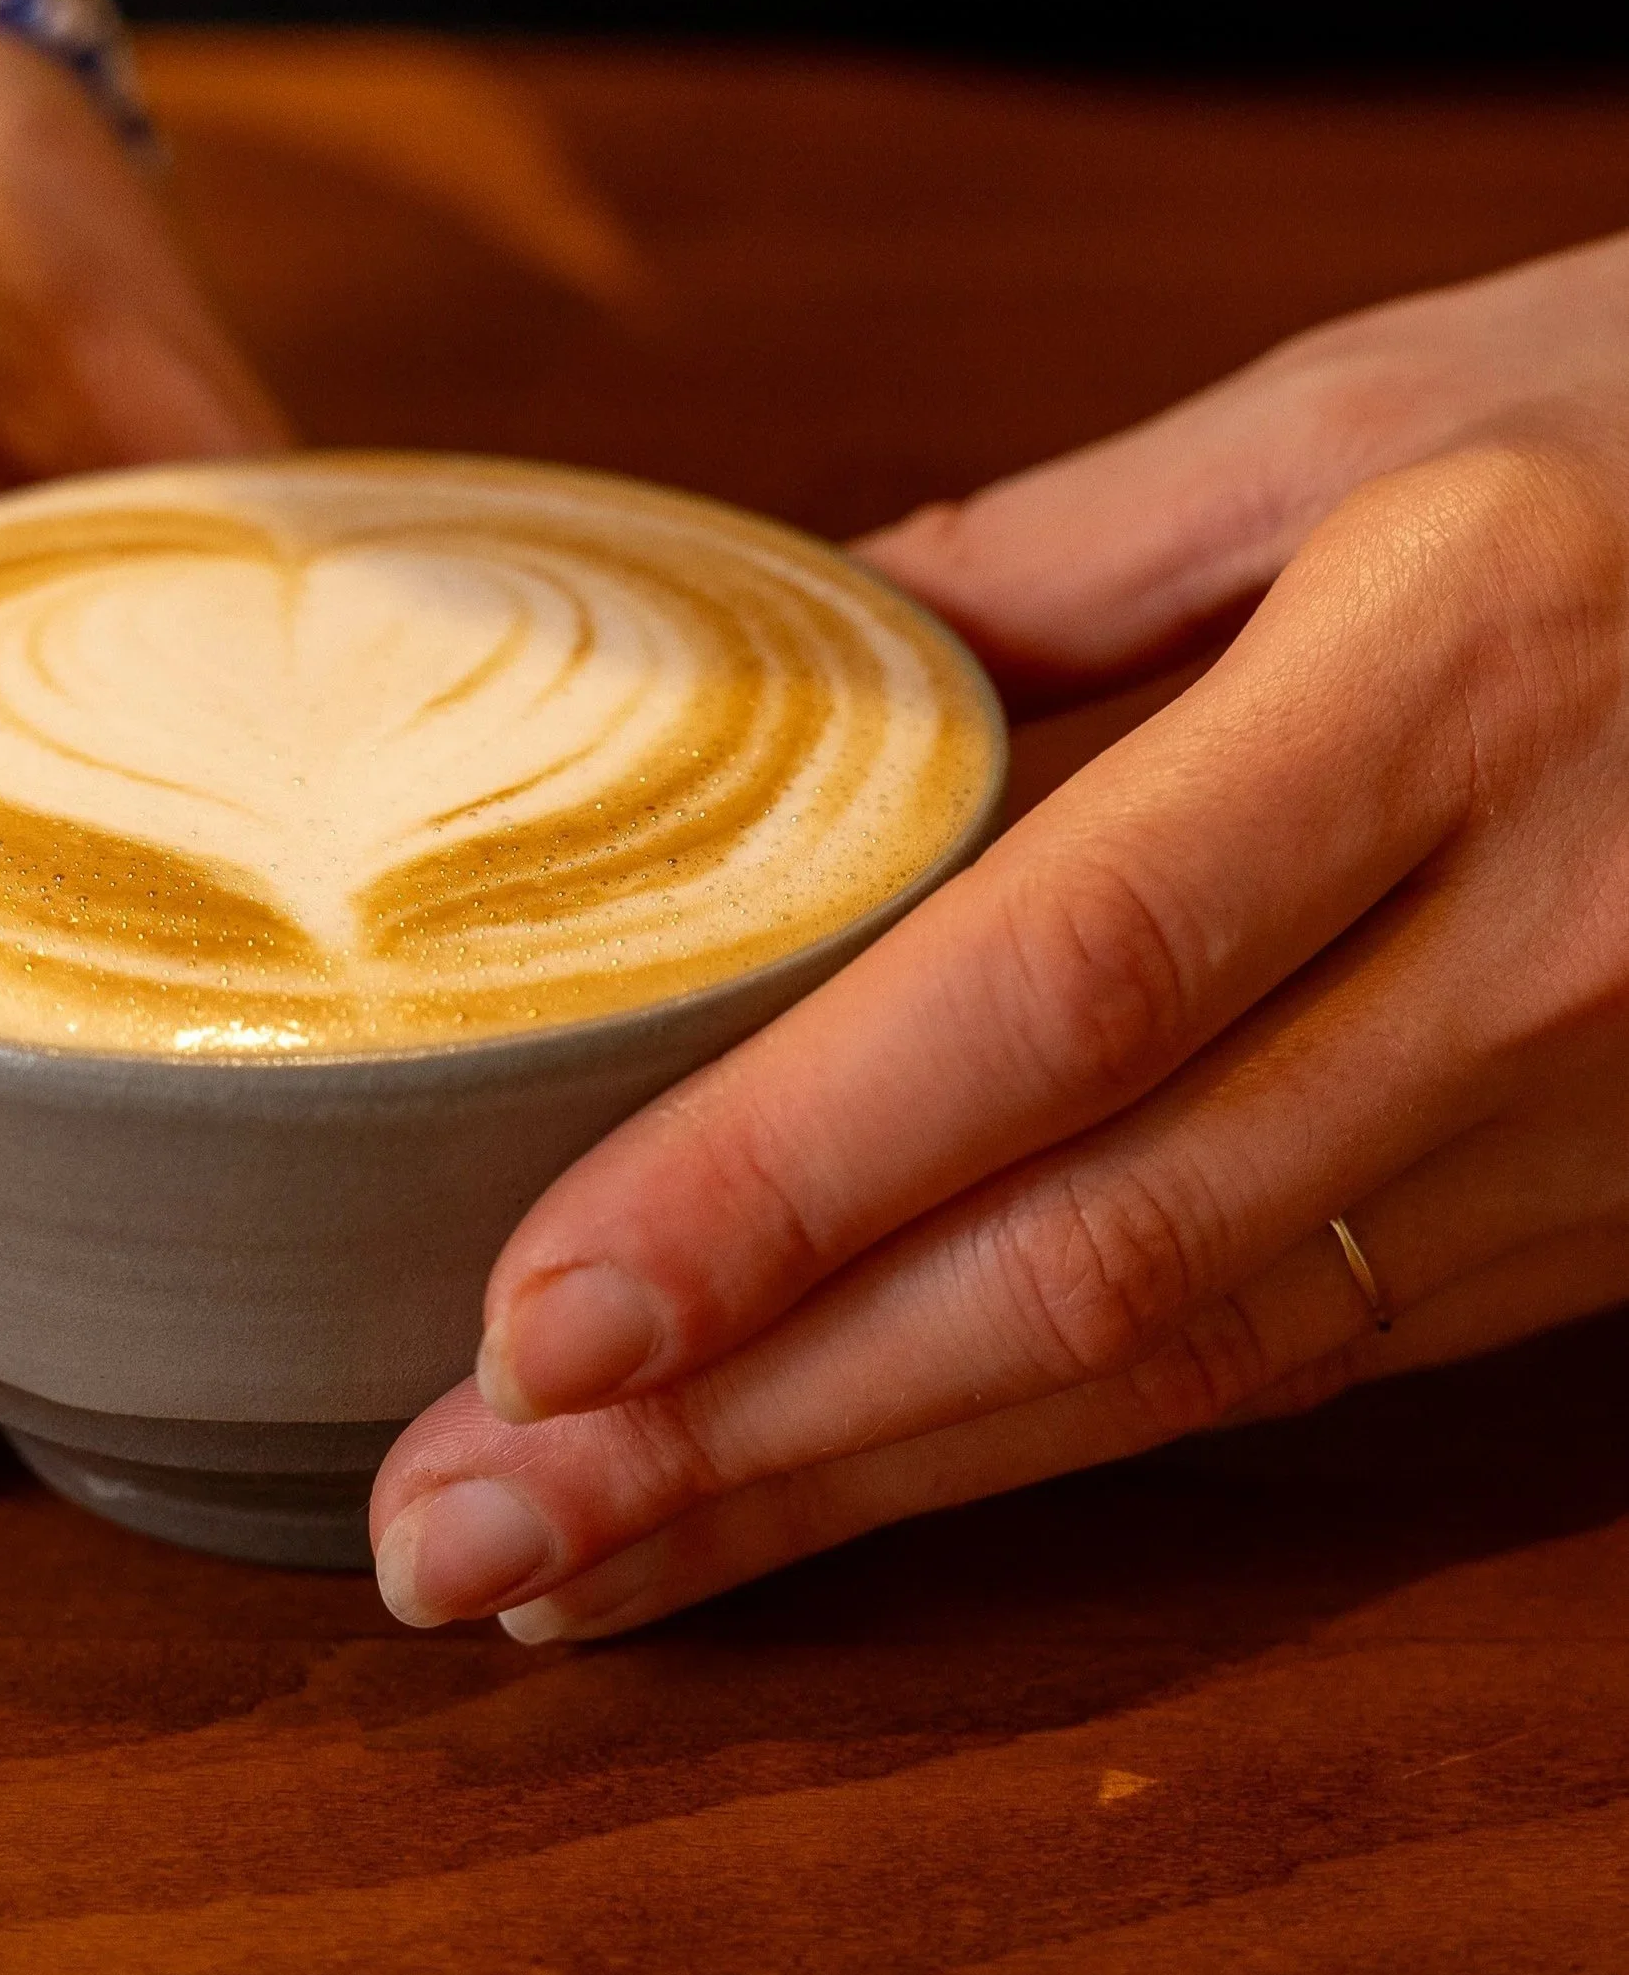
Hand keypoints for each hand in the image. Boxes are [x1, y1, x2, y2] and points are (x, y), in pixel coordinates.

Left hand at [371, 231, 1628, 1636]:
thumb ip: (1049, 560)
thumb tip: (765, 681)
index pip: (1059, 984)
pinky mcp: (1586, 1225)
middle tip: (457, 1532)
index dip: (788, 1177)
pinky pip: (1285, 1363)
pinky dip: (1030, 1451)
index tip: (535, 1319)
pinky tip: (831, 1485)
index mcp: (1442, 682)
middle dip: (753, 1427)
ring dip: (852, 1489)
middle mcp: (1526, 949)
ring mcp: (1586, 1125)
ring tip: (575, 1562)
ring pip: (1177, 1367)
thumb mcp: (1360, 412)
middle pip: (1090, 1254)